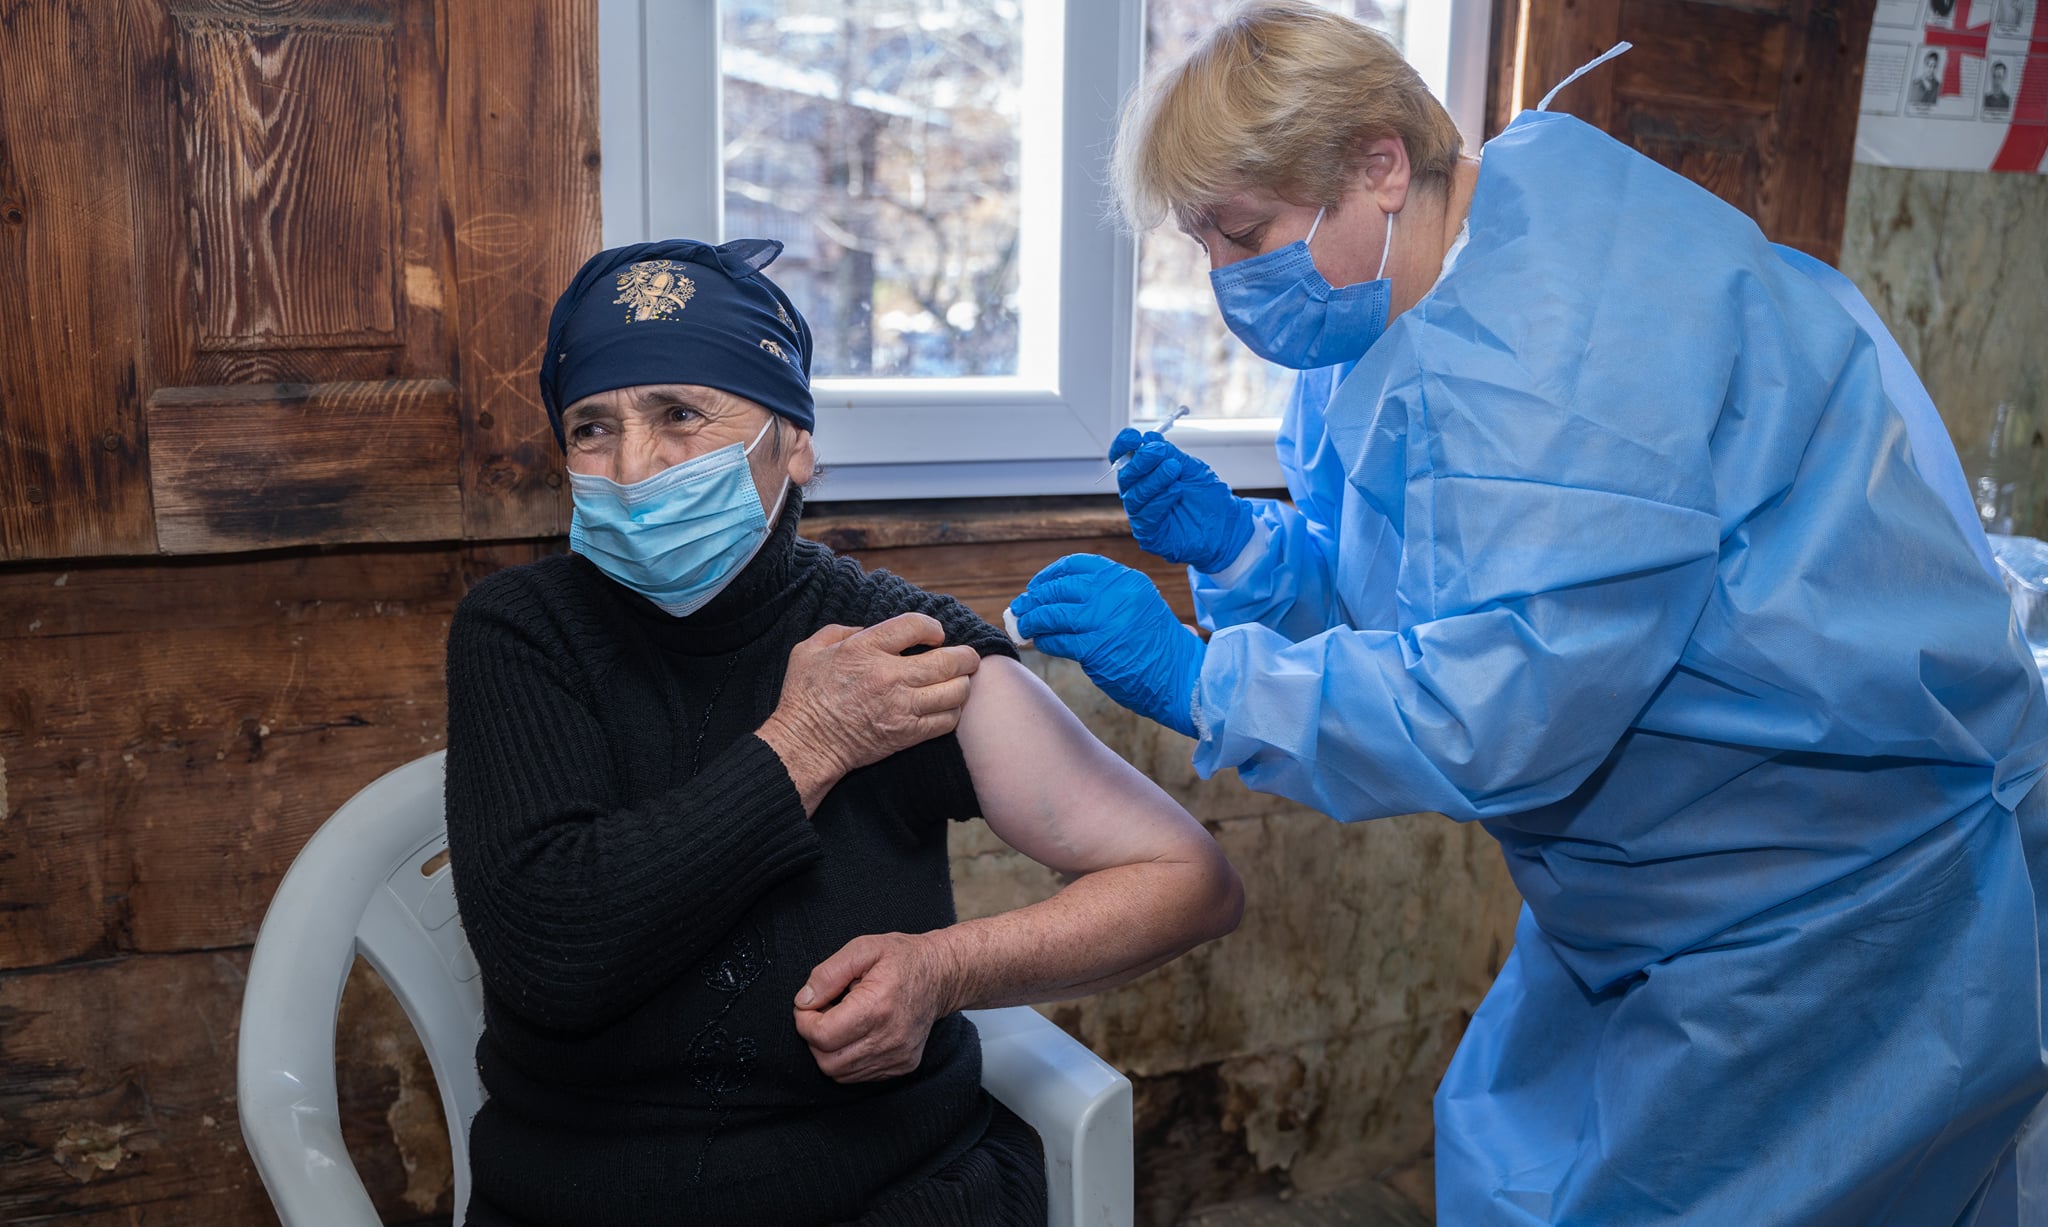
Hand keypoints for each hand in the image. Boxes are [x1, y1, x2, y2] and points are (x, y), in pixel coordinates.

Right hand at [758, 613, 980, 811]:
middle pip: (948, 660)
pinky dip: (953, 712)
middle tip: (968, 657)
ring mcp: (901, 706)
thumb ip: (839, 631)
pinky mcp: (907, 734)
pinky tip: (946, 707)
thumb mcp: (809, 650)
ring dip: (962, 684)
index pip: (915, 626)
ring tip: (960, 681)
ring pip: (954, 691)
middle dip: (965, 656)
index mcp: (865, 649)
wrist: (805, 745)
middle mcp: (889, 675)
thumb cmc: (804, 697)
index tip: (935, 634)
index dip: (933, 627)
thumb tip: (864, 628)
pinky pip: (946, 721)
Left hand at [794, 932, 955, 1082]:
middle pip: (827, 1060)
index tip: (808, 1005)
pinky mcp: (902, 1065)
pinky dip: (848, 1058)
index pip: (822, 1035)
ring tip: (842, 1022)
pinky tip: (858, 1034)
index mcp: (877, 1007)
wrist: (942, 975)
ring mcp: (898, 1056)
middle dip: (815, 1038)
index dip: (804, 1021)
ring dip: (830, 1050)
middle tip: (824, 1013)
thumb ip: (827, 974)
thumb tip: (803, 1001)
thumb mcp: (862, 949)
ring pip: (840, 1073)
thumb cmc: (903, 959)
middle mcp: (889, 1038)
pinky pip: (859, 1075)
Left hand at [1009, 554, 1204, 736]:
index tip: (1037, 585)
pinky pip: (1059, 641)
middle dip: (1035, 598)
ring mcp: (1104, 620)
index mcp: (1126, 579)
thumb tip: (1058, 598)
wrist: (1182, 677)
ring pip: (1053, 614)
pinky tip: (1041, 644)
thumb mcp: (1140, 605)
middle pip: (1060, 588)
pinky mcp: (1096, 649)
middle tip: (1020, 607)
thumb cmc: (1160, 646)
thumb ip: (1107, 597)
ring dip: (1033, 620)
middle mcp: (1115, 593)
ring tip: (1024, 626)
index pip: (1078, 565)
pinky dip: (1045, 642)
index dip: (1051, 575)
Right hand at [1110, 428, 1253, 572]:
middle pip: (1126, 476)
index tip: (1132, 437)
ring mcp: (1143, 515)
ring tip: (1173, 470)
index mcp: (1145, 475)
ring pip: (1135, 495)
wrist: (1227, 526)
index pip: (1123, 459)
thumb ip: (1170, 454)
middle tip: (1159, 452)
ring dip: (1153, 480)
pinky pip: (1146, 516)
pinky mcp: (1149, 535)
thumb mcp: (1191, 469)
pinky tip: (1176, 490)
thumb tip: (1149, 438)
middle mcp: (1139, 494)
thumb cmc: (1208, 498)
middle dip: (1141, 461)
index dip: (1123, 447)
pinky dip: (1160, 500)